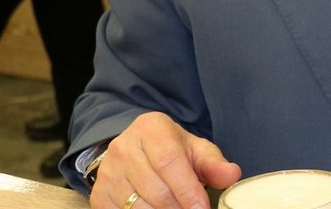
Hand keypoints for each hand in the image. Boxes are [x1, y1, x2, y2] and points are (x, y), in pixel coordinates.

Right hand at [89, 112, 240, 208]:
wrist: (137, 150)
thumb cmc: (171, 149)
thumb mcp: (195, 149)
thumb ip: (214, 163)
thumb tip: (232, 175)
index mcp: (151, 128)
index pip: (169, 162)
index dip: (187, 189)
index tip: (201, 208)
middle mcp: (124, 147)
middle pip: (155, 189)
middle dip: (178, 207)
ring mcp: (108, 172)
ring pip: (137, 206)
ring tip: (176, 208)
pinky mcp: (99, 194)